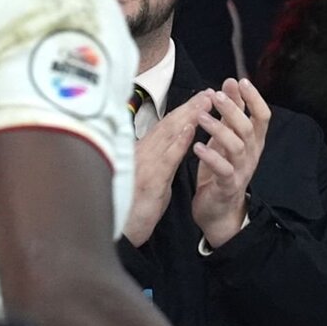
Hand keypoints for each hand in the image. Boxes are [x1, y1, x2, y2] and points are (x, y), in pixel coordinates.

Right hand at [122, 91, 212, 247]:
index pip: (166, 128)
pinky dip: (178, 143)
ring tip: (204, 102)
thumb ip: (161, 166)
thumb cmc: (131, 208)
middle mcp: (141, 154)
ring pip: (167, 136)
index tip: (201, 99)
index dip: (183, 111)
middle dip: (189, 107)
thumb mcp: (150, 183)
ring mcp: (143, 166)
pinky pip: (166, 159)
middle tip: (208, 92)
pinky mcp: (148, 182)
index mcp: (143, 154)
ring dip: (187, 117)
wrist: (118, 233)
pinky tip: (189, 130)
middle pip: (167, 125)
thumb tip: (172, 153)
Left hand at [193, 79, 269, 249]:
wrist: (219, 210)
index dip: (254, 98)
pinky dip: (210, 157)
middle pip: (249, 128)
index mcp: (253, 141)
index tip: (241, 81)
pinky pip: (223, 169)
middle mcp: (252, 154)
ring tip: (201, 118)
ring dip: (219, 129)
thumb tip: (231, 83)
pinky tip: (197, 147)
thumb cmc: (222, 169)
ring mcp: (241, 171)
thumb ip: (231, 113)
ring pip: (237, 146)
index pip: (263, 116)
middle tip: (216, 96)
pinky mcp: (228, 186)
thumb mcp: (227, 138)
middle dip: (233, 110)